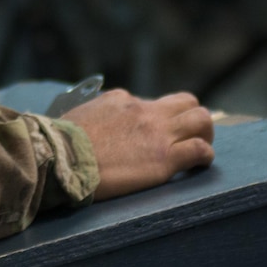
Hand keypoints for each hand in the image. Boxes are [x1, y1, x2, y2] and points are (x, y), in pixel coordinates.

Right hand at [65, 89, 215, 199]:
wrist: (62, 158)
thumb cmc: (61, 143)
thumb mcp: (81, 115)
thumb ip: (98, 115)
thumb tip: (101, 123)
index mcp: (122, 100)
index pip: (151, 103)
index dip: (155, 120)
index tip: (150, 136)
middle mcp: (145, 111)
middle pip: (186, 102)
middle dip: (191, 117)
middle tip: (187, 137)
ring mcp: (158, 133)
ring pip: (202, 119)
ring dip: (205, 133)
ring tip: (200, 148)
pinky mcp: (165, 158)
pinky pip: (200, 150)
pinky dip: (205, 157)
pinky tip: (199, 166)